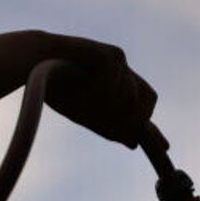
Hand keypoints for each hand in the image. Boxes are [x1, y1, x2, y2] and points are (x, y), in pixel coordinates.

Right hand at [38, 32, 156, 148]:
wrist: (34, 64)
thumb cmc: (58, 88)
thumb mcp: (87, 115)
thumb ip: (111, 128)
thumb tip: (134, 142)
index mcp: (121, 85)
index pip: (145, 105)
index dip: (154, 126)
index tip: (165, 147)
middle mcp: (124, 71)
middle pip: (147, 99)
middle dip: (131, 119)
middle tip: (108, 127)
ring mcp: (119, 60)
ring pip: (130, 96)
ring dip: (106, 107)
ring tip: (81, 102)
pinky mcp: (110, 53)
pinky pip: (115, 85)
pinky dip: (99, 93)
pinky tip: (82, 87)